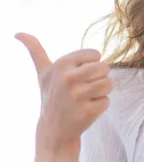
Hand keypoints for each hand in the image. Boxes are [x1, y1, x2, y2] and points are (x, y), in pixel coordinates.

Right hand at [16, 33, 113, 154]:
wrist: (53, 128)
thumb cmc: (52, 94)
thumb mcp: (43, 72)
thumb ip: (35, 50)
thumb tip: (17, 33)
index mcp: (61, 64)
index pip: (96, 55)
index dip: (91, 64)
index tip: (77, 75)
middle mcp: (68, 78)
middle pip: (105, 67)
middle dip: (99, 77)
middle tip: (84, 88)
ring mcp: (77, 96)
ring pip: (109, 83)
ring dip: (102, 91)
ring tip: (86, 98)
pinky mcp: (86, 111)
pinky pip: (107, 101)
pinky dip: (100, 106)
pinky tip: (86, 110)